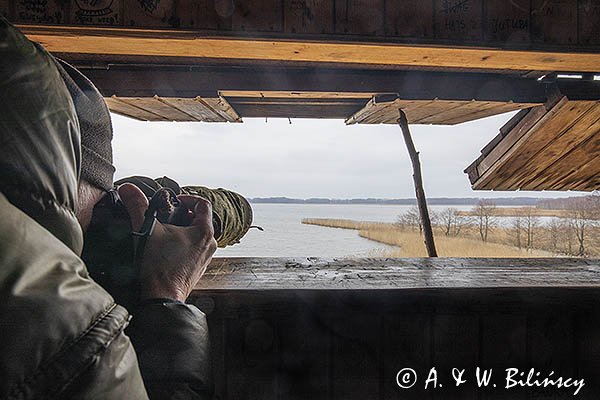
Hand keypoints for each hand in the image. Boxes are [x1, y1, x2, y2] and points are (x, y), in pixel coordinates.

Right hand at [118, 183, 217, 302]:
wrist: (161, 297)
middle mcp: (209, 244)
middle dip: (182, 215)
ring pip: (196, 236)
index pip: (203, 204)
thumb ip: (138, 206)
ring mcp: (205, 258)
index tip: (173, 201)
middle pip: (199, 220)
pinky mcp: (197, 269)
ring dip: (181, 230)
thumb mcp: (146, 230)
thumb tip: (128, 188)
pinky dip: (182, 245)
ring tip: (162, 232)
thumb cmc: (159, 266)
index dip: (188, 198)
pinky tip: (165, 249)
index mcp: (204, 231)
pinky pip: (193, 250)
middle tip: (164, 216)